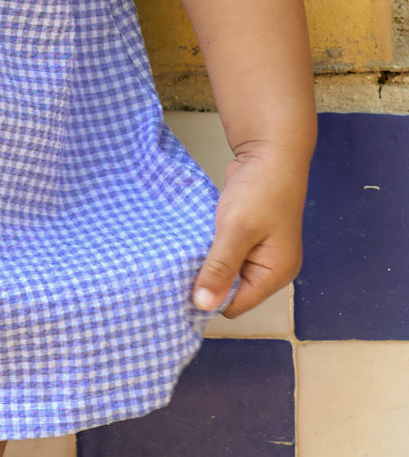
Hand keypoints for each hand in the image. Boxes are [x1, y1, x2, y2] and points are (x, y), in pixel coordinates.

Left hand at [191, 147, 308, 318]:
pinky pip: (226, 251)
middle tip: (180, 265)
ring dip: (209, 260)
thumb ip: (220, 268)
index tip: (182, 285)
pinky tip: (195, 238)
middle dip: (209, 279)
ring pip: (227, 269)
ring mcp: (261, 251)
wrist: (270, 151)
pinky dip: (212, 246)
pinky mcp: (250, 235)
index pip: (236, 305)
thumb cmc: (260, 191)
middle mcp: (271, 268)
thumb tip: (202, 306)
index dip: (210, 297)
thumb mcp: (236, 230)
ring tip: (184, 251)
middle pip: (232, 290)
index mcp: (275, 274)